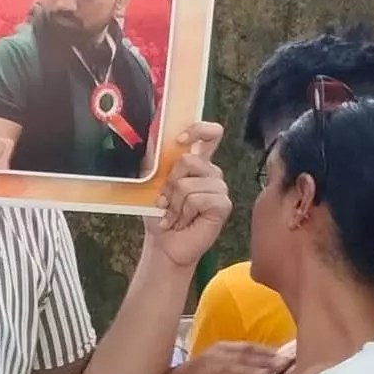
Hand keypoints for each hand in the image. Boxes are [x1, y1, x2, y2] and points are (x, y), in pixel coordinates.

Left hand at [143, 121, 230, 268]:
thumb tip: (150, 139)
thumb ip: (155, 162)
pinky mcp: (223, 204)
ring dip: (174, 203)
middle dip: (169, 184)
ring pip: (188, 183)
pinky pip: (198, 199)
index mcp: (196, 163)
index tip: (180, 141)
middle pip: (188, 160)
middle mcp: (210, 172)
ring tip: (176, 215)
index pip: (209, 134)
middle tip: (165, 201)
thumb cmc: (159, 214)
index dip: (198, 130)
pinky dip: (184, 213)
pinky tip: (184, 221)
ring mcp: (219, 188)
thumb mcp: (151, 184)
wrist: (163, 243)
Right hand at [158, 342, 288, 373]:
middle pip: (241, 357)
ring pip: (230, 370)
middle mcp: (213, 357)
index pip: (247, 347)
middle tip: (282, 365)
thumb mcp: (222, 365)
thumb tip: (270, 365)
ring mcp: (205, 372)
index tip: (285, 356)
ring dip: (248, 372)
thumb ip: (243, 364)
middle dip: (263, 361)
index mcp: (220, 348)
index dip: (266, 350)